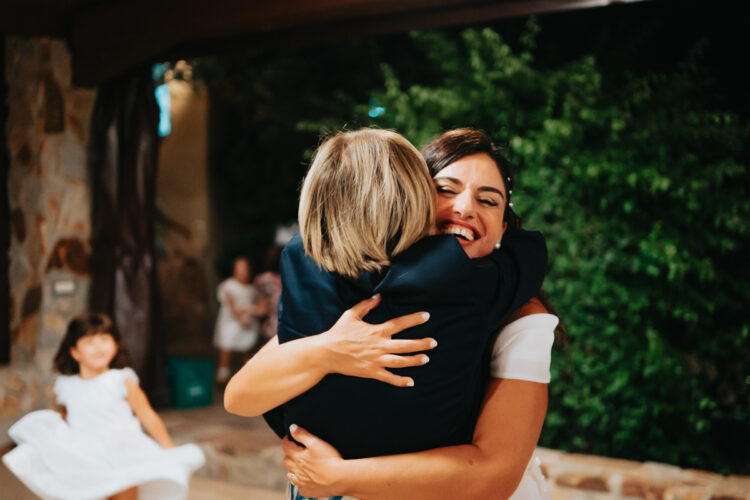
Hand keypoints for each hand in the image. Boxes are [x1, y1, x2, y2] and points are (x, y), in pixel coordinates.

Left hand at [283, 424, 344, 497]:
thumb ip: (302, 434)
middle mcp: (297, 470)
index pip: (286, 447)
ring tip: (299, 466)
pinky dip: (301, 484)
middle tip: (295, 451)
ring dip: (292, 469)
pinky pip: (300, 488)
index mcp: (298, 457)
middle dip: (289, 454)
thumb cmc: (329, 459)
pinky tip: (306, 480)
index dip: (286, 440)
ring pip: (291, 475)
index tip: (289, 438)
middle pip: (286, 461)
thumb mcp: (316, 442)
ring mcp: (302, 482)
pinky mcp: (309, 491)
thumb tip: (292, 428)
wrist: (339, 479)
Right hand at [319, 294, 435, 386]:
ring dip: (414, 360)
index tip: (427, 316)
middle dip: (421, 344)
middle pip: (405, 345)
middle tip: (434, 343)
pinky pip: (389, 377)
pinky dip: (400, 381)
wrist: (326, 353)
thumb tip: (378, 296)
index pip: (399, 323)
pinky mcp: (371, 372)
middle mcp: (379, 346)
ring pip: (400, 362)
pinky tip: (411, 382)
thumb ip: (366, 305)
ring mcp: (376, 360)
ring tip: (426, 359)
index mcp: (376, 331)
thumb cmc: (338, 333)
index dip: (414, 319)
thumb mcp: (351, 315)